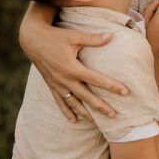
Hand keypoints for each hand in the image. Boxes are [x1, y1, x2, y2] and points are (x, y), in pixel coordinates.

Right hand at [19, 7, 127, 122]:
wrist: (32, 40)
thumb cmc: (55, 36)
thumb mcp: (74, 36)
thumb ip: (93, 39)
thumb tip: (111, 36)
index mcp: (72, 68)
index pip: (96, 79)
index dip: (112, 86)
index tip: (125, 92)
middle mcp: (65, 79)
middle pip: (86, 96)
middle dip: (100, 106)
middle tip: (114, 115)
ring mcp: (57, 84)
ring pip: (73, 102)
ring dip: (85, 112)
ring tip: (97, 122)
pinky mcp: (51, 85)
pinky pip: (60, 102)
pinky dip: (67, 111)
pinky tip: (73, 120)